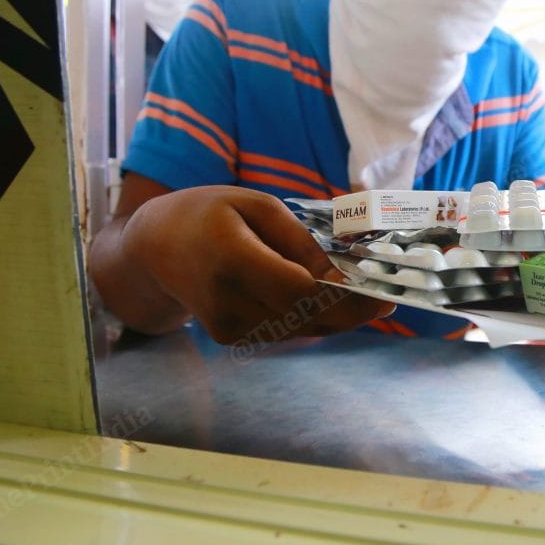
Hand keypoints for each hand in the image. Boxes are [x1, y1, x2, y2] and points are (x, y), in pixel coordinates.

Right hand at [117, 186, 394, 343]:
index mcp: (232, 258)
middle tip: (388, 297)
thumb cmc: (211, 214)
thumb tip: (340, 275)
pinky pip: (285, 331)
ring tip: (367, 297)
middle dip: (352, 311)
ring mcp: (226, 326)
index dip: (346, 298)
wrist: (156, 248)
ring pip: (300, 329)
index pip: (300, 291)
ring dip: (337, 316)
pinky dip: (313, 318)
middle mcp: (227, 300)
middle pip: (305, 316)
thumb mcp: (257, 207)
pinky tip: (330, 302)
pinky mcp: (230, 338)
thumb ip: (300, 242)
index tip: (385, 294)